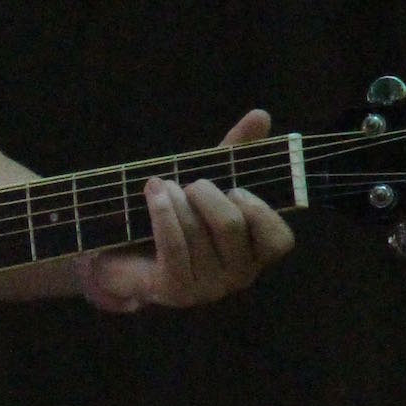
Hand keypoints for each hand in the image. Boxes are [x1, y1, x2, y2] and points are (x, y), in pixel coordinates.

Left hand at [80, 109, 295, 313]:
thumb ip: (237, 153)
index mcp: (255, 252)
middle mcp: (237, 275)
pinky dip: (162, 212)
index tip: (235, 189)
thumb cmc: (179, 217)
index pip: (280, 241)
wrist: (125, 252)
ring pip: (198, 232)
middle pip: (232, 225)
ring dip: (176, 199)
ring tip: (161, 185)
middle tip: (191, 184)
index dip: (260, 210)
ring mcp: (207, 288)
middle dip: (207, 194)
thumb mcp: (210, 182)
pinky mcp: (175, 291)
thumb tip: (261, 114)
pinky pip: (173, 245)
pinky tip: (152, 193)